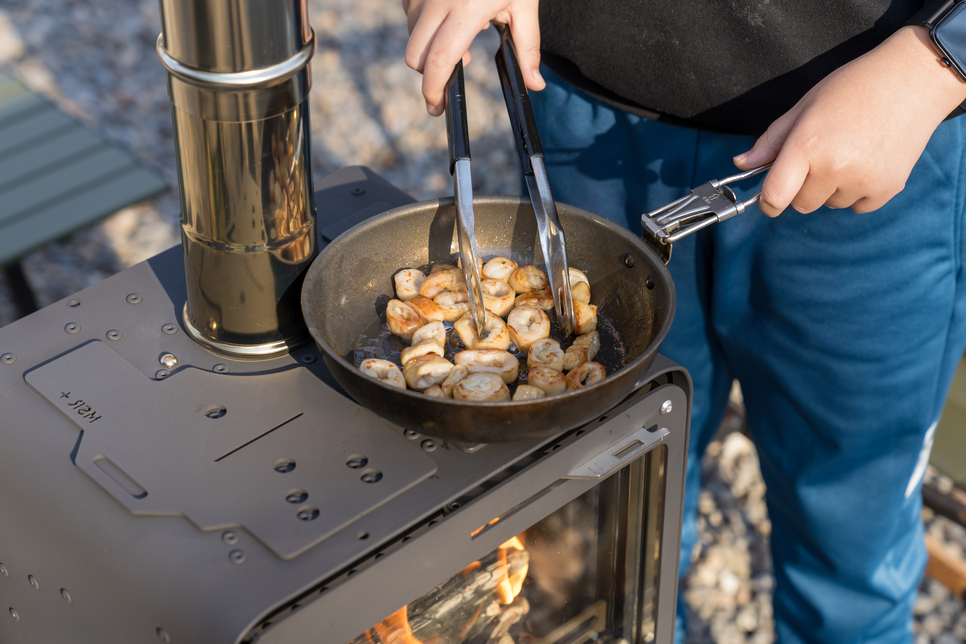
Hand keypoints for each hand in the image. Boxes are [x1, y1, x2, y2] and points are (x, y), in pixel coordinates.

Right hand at [402, 0, 543, 114]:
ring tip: (460, 41)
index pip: (440, 60)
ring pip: (411, 35)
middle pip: (415, 55)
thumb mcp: (524, 5)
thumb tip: (534, 84)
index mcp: (468, 9)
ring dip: (429, 48)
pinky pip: (409, 13)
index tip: (438, 106)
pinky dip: (423, 26)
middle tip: (451, 78)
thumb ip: (528, 47)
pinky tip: (447, 20)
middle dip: (428, 74)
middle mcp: (438, 0)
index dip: (434, 89)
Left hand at [734, 26, 965, 215]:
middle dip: (802, 187)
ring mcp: (863, 181)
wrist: (913, 79)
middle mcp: (834, 168)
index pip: (774, 197)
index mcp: (807, 146)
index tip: (768, 200)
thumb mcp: (805, 107)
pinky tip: (868, 160)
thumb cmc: (854, 88)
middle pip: (801, 204)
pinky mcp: (886, 189)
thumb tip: (741, 164)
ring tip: (850, 151)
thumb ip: (771, 141)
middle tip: (820, 156)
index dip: (767, 202)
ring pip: (830, 204)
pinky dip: (857, 191)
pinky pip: (857, 206)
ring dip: (832, 188)